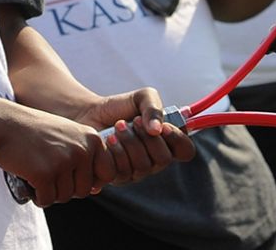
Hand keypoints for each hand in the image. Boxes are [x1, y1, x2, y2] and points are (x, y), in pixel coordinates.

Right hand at [0, 105, 118, 207]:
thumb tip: (98, 189)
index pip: (108, 173)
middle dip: (66, 188)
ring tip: (37, 171)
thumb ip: (85, 156)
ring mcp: (63, 162)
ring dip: (50, 191)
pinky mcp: (44, 174)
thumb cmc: (36, 132)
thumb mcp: (69, 135)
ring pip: (64, 197)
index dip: (90, 179)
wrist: (5, 124)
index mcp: (92, 138)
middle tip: (49, 173)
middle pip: (84, 190)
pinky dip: (37, 196)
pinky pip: (47, 200)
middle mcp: (82, 150)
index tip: (72, 174)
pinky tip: (29, 179)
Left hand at [71, 87, 194, 185]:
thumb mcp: (140, 98)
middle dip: (148, 139)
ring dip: (130, 142)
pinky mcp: (118, 177)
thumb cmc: (119, 107)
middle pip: (164, 160)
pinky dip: (116, 152)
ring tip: (117, 127)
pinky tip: (109, 140)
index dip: (178, 141)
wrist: (89, 113)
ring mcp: (137, 171)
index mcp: (166, 142)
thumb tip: (157, 130)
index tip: (164, 127)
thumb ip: (154, 107)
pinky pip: (124, 172)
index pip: (185, 151)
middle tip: (134, 121)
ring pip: (144, 166)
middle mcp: (154, 160)